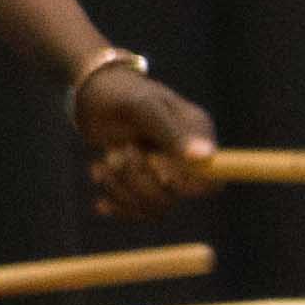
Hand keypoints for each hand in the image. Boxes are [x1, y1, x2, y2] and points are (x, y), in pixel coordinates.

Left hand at [75, 66, 217, 222]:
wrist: (93, 96)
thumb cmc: (122, 94)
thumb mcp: (144, 108)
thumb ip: (172, 132)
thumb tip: (204, 157)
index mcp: (198, 137)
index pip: (211, 181)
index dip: (186, 186)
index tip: (158, 172)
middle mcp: (186, 160)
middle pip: (174, 197)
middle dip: (139, 179)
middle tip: (120, 150)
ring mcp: (164, 174)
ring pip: (152, 206)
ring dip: (121, 189)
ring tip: (103, 162)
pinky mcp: (143, 185)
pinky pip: (137, 210)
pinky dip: (115, 203)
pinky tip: (100, 186)